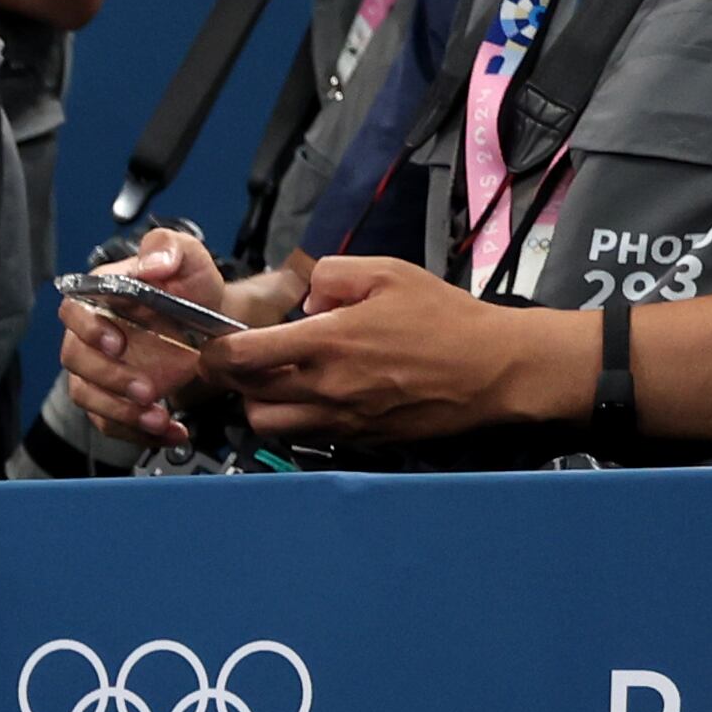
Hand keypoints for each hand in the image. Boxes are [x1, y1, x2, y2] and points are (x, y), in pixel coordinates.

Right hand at [58, 226, 252, 445]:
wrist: (215, 324)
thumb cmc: (193, 289)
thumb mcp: (189, 258)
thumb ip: (170, 248)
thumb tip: (156, 262)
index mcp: (101, 296)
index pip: (74, 310)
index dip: (89, 330)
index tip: (117, 344)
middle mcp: (92, 335)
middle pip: (76, 360)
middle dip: (110, 380)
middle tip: (147, 390)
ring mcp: (101, 370)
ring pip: (88, 396)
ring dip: (120, 412)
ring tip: (158, 419)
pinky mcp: (115, 399)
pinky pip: (112, 422)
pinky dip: (138, 433)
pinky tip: (170, 431)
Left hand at [210, 255, 584, 443]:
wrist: (495, 369)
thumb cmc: (447, 319)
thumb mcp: (388, 272)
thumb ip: (331, 276)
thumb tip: (305, 299)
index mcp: (328, 343)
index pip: (242, 356)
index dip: (217, 351)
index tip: (216, 343)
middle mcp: (328, 388)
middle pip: (247, 398)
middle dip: (236, 379)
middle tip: (247, 360)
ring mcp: (343, 420)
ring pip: (270, 425)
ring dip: (263, 404)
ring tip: (280, 380)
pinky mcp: (360, 439)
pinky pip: (307, 436)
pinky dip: (297, 420)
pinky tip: (316, 396)